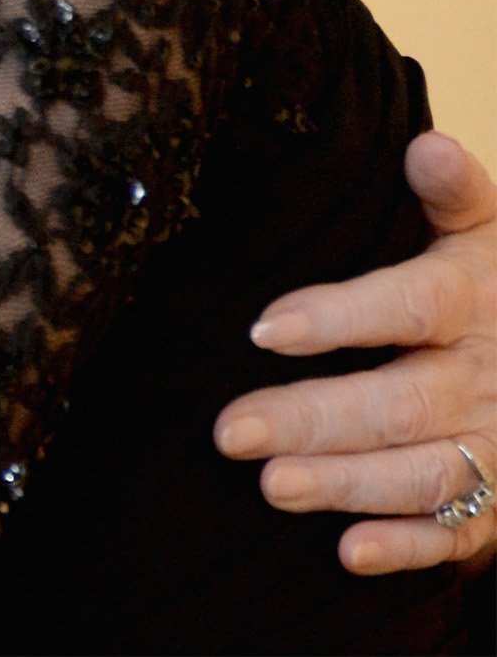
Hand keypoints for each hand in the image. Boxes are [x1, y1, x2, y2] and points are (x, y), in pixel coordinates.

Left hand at [214, 131, 496, 574]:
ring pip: (423, 474)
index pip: (411, 307)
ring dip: (348, 485)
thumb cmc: (494, 284)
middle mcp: (486, 380)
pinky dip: (407, 548)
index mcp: (474, 302)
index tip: (263, 328)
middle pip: (401, 404)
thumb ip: (454, 192)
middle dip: (315, 420)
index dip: (341, 318)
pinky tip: (349, 553)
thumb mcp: (486, 233)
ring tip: (271, 486)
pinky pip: (458, 534)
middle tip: (229, 430)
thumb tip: (423, 145)